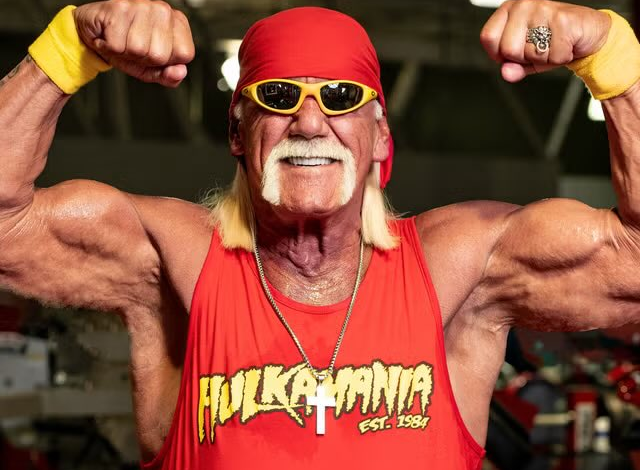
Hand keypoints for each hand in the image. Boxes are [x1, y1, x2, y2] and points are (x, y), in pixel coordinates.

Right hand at [73, 0, 194, 87]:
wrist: (95, 32)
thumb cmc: (126, 47)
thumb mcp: (152, 68)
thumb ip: (169, 76)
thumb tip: (181, 72)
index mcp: (177, 23)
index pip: (185, 54)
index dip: (165, 63)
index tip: (153, 54)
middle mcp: (163, 10)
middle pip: (160, 55)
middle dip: (143, 59)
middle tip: (133, 47)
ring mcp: (142, 6)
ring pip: (139, 50)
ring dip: (125, 52)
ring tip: (122, 40)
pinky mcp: (120, 7)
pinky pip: (118, 45)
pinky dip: (110, 47)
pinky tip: (110, 36)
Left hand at [480, 0, 610, 82]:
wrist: (589, 32)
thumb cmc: (555, 41)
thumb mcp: (527, 58)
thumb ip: (512, 67)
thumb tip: (506, 72)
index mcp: (510, 9)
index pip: (488, 37)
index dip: (497, 54)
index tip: (511, 55)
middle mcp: (524, 5)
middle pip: (508, 49)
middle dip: (524, 58)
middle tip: (539, 48)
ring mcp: (542, 9)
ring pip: (529, 53)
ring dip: (544, 58)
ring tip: (552, 45)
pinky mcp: (562, 19)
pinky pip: (552, 56)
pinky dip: (560, 57)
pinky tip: (565, 44)